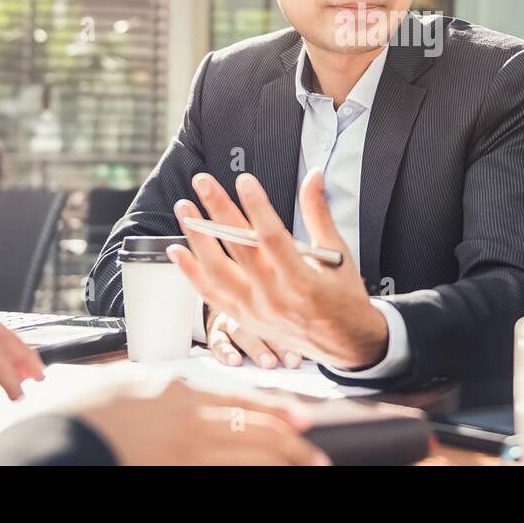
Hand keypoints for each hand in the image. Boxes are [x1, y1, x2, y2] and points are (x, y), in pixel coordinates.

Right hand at [75, 379, 329, 464]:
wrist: (58, 434)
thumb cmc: (80, 412)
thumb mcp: (125, 387)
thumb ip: (158, 392)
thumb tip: (175, 392)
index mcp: (178, 392)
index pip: (240, 400)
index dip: (275, 410)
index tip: (300, 419)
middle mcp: (190, 416)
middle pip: (256, 427)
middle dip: (291, 443)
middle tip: (316, 455)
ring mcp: (187, 446)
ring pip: (251, 452)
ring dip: (283, 461)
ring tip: (309, 468)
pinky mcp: (179, 468)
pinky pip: (226, 472)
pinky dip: (250, 473)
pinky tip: (268, 477)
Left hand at [170, 169, 388, 369]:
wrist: (345, 344)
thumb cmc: (343, 299)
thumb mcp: (338, 254)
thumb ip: (318, 212)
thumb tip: (313, 177)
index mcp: (302, 280)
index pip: (273, 238)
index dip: (257, 207)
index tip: (245, 181)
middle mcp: (274, 298)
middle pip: (239, 248)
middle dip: (218, 211)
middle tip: (203, 183)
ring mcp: (255, 311)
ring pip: (217, 272)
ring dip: (198, 238)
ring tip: (185, 208)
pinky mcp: (244, 319)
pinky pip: (211, 294)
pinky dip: (191, 272)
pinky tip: (178, 250)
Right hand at [205, 304, 302, 369]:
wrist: (228, 296)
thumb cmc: (266, 308)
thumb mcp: (280, 300)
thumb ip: (298, 310)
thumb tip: (322, 327)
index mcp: (269, 299)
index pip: (284, 312)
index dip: (296, 329)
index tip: (309, 345)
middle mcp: (250, 307)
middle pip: (265, 323)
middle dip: (280, 344)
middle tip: (293, 361)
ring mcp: (232, 318)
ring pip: (243, 331)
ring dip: (256, 349)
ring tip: (269, 364)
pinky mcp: (216, 330)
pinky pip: (218, 340)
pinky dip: (225, 352)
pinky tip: (234, 362)